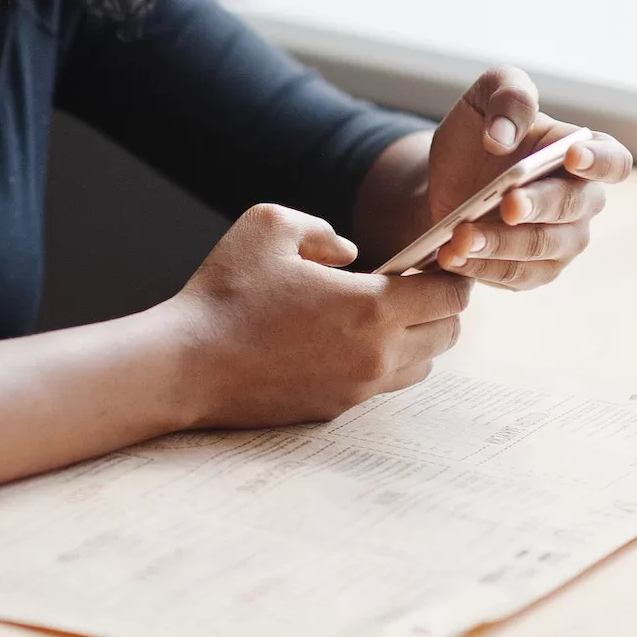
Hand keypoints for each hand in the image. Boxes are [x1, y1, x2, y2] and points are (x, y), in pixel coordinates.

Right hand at [166, 204, 470, 427]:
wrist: (186, 365)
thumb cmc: (226, 292)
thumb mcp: (269, 226)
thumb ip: (322, 230)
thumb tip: (351, 252)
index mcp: (372, 306)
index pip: (450, 295)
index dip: (448, 273)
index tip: (429, 261)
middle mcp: (377, 354)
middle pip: (447, 334)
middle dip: (438, 307)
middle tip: (406, 285)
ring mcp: (358, 388)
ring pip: (421, 366)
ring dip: (414, 338)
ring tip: (375, 315)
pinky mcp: (335, 409)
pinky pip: (382, 385)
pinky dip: (381, 362)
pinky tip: (341, 340)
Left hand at [425, 65, 631, 290]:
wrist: (442, 180)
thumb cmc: (476, 134)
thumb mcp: (484, 98)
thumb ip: (506, 96)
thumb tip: (503, 135)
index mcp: (581, 152)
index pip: (614, 161)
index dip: (600, 162)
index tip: (572, 157)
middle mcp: (581, 201)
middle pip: (573, 208)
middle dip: (539, 206)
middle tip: (506, 204)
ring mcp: (561, 241)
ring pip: (542, 248)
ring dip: (501, 244)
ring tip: (460, 237)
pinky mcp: (534, 271)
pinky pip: (515, 275)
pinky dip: (482, 267)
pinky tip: (452, 256)